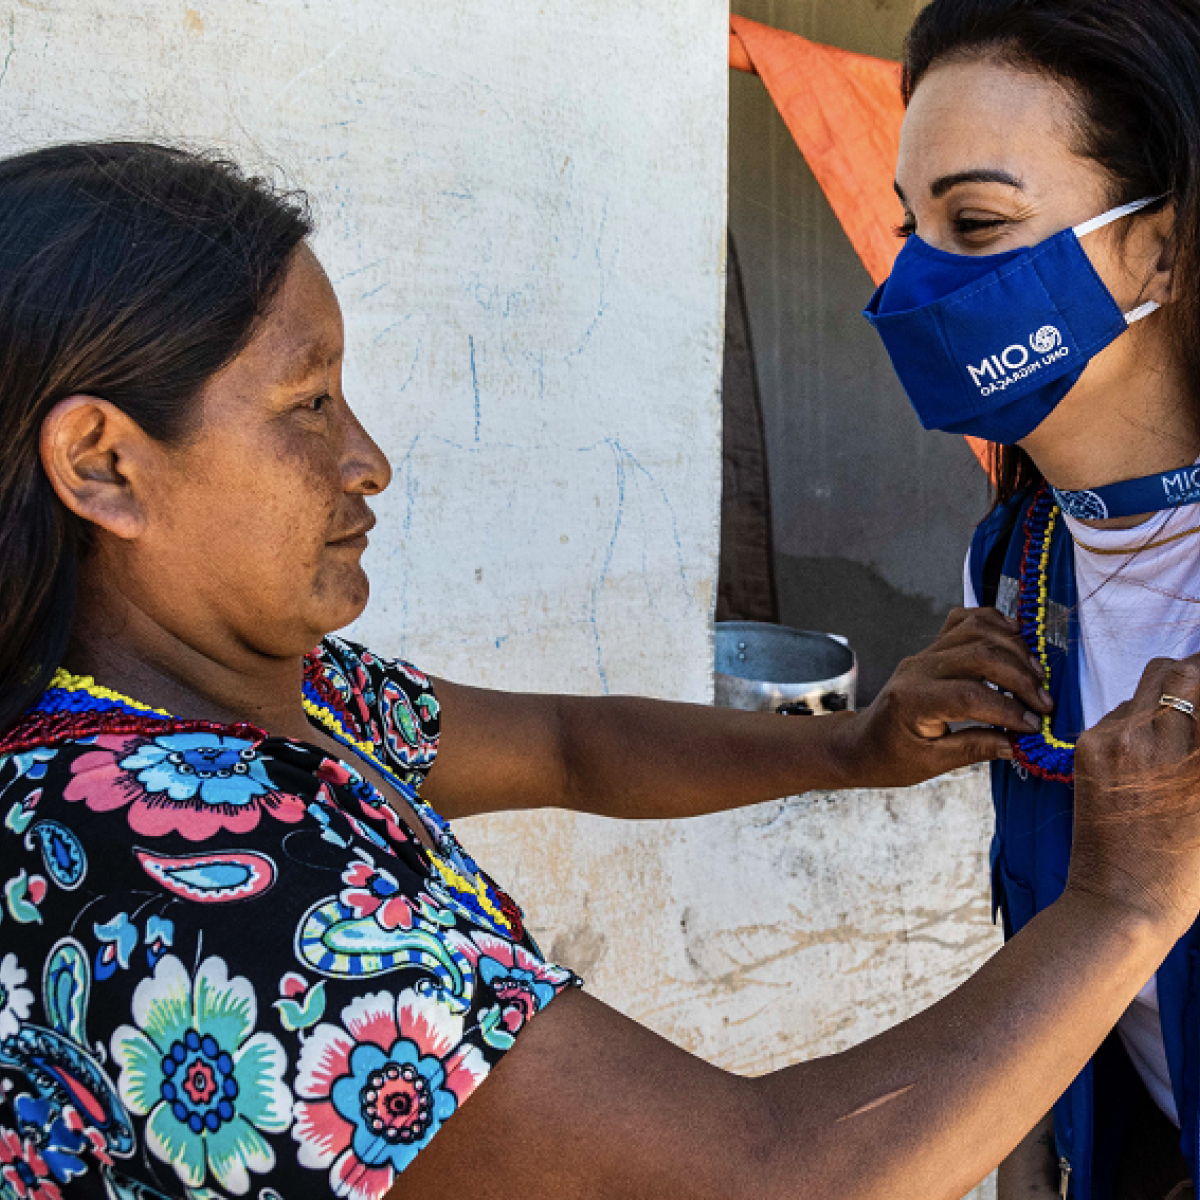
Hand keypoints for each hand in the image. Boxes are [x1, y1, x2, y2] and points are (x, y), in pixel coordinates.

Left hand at [834, 607, 1053, 787]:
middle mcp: (918, 668)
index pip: (970, 696)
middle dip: (1019, 678)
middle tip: (1043, 704)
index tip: (1034, 727)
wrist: (860, 743)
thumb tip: (1018, 744)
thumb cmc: (889, 758)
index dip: (1008, 710)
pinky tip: (1016, 640)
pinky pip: (964, 621)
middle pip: (979, 654)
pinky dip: (994, 623)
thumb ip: (975, 748)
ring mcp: (924, 653)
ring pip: (975, 630)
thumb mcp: (930, 764)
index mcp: (913, 701)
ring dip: (1013, 649)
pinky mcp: (931, 648)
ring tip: (1036, 677)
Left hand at [1070, 654, 1199, 936]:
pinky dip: (1133, 725)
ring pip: (1140, 694)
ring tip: (1174, 737)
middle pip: (1171, 671)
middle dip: (1189, 675)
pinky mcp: (1086, 749)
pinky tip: (1143, 758)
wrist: (1121, 902)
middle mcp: (1155, 736)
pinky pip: (1115, 718)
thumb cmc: (1182, 869)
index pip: (1199, 678)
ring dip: (1160, 703)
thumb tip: (1195, 722)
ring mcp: (1115, 740)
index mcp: (1195, 757)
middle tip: (1199, 693)